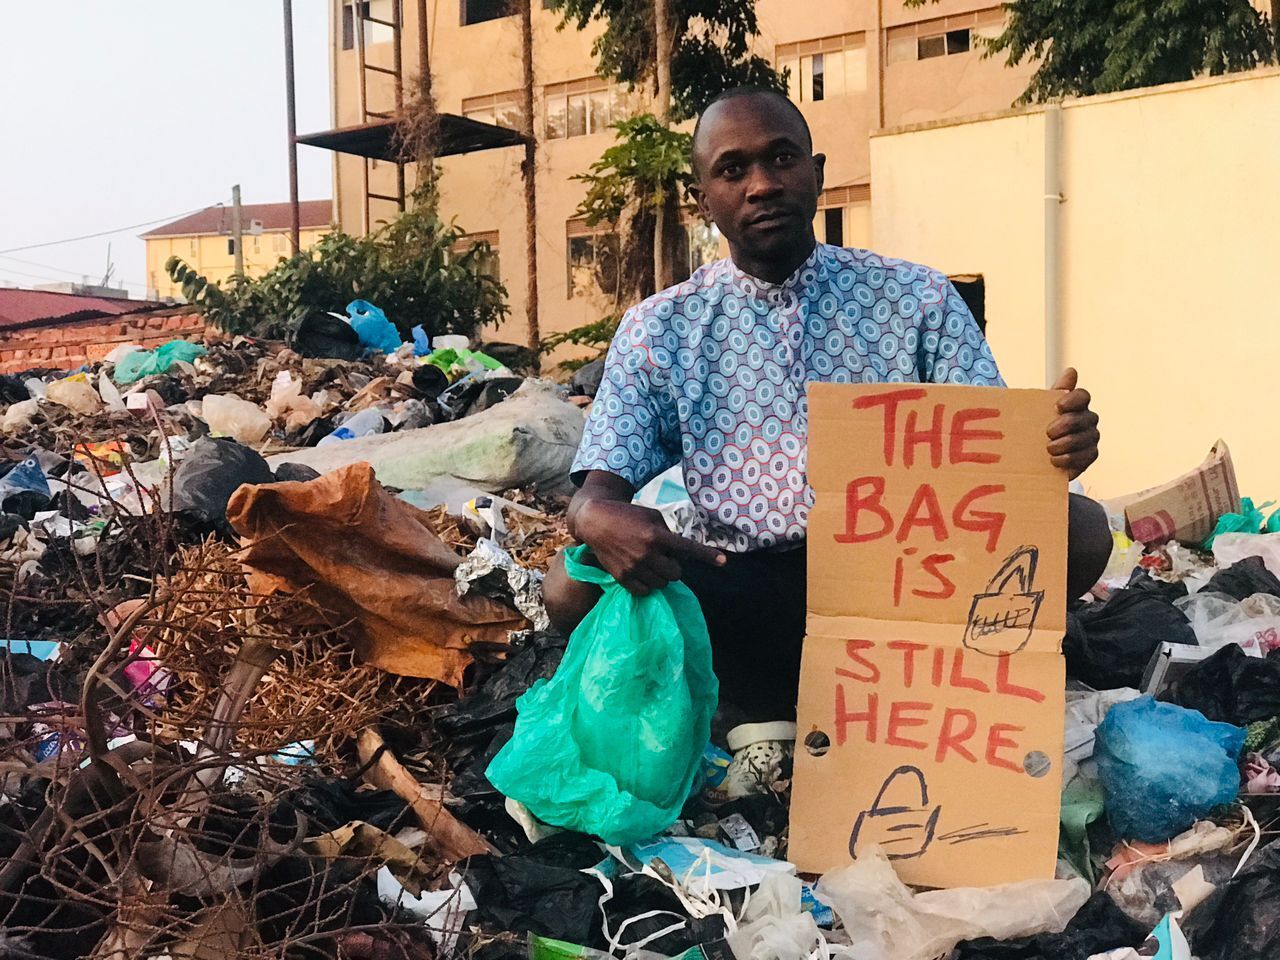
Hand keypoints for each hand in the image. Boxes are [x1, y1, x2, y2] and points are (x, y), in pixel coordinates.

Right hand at [574, 498, 725, 595]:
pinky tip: (641, 572)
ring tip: (650, 563)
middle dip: (673, 566)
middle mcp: (646, 554)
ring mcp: (633, 567)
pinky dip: (647, 584)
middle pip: (676, 574)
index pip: (687, 549)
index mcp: (656, 535)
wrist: (595, 521)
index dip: (707, 556)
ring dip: (661, 576)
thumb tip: (682, 554)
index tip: (723, 562)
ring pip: (661, 584)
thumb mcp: (652, 516)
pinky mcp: (622, 577)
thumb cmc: (628, 515)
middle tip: (663, 556)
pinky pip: (645, 591)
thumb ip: (668, 534)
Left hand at [1047, 368, 1099, 479]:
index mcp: (1077, 404)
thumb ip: (1056, 390)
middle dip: (1065, 425)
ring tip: (1049, 449)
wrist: (1037, 455)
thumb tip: (1072, 371)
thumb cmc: (1040, 426)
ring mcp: (1091, 437)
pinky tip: (1055, 460)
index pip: (1082, 396)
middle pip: (1082, 418)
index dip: (1073, 400)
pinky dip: (1068, 459)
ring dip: (1064, 444)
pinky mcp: (1090, 455)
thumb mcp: (1043, 408)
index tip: (1058, 406)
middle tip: (1048, 433)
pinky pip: (1084, 456)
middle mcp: (1088, 418)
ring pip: (1083, 438)